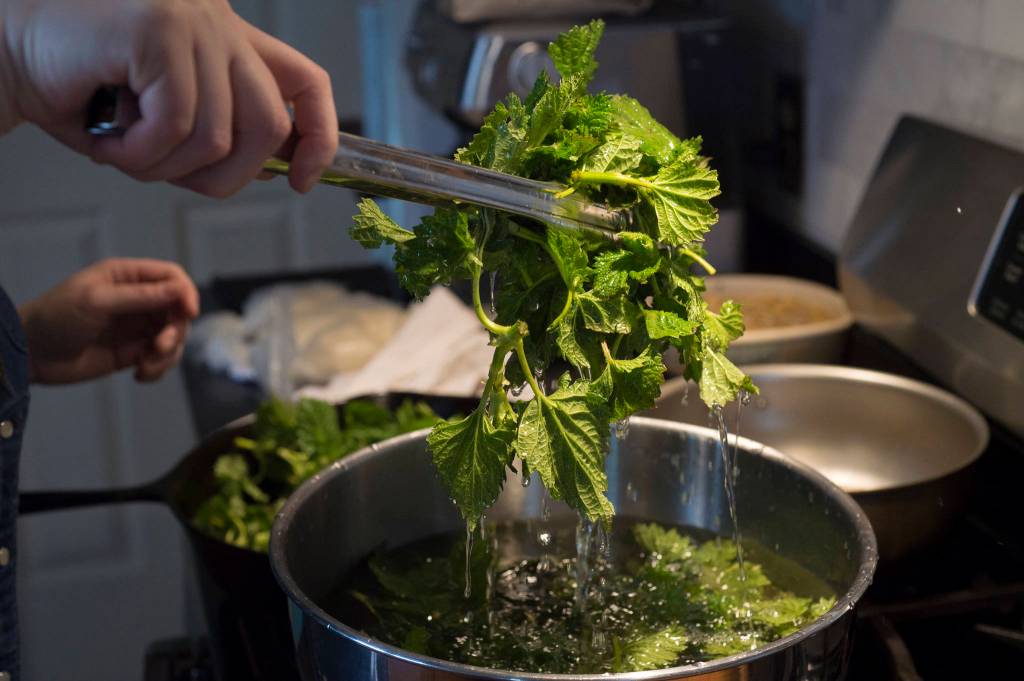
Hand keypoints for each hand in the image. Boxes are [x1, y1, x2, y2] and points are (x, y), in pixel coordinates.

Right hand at [0, 0, 336, 194]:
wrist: (6, 55)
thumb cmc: (80, 88)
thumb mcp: (167, 117)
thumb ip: (222, 133)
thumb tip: (276, 168)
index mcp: (230, 41)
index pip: (307, 83)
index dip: (319, 136)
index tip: (301, 180)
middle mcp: (220, 24)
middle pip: (270, 124)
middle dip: (227, 176)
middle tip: (174, 178)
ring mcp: (192, 22)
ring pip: (220, 136)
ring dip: (166, 169)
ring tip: (125, 153)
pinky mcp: (160, 29)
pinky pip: (176, 125)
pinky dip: (140, 155)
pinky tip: (108, 141)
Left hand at [18, 258, 198, 383]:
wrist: (30, 354)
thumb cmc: (58, 317)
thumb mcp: (98, 301)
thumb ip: (141, 296)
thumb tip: (182, 290)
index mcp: (128, 277)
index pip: (172, 278)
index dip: (186, 293)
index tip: (188, 314)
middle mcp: (137, 300)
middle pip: (178, 311)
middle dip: (174, 331)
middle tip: (158, 347)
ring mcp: (136, 327)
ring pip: (173, 337)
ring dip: (167, 354)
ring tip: (145, 366)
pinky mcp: (133, 352)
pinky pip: (160, 359)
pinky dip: (158, 369)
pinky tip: (140, 375)